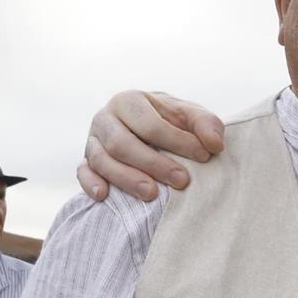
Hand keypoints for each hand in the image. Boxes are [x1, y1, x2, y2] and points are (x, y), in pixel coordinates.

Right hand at [76, 91, 224, 202]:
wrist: (147, 128)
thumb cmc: (170, 122)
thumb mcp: (189, 116)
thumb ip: (206, 124)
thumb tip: (215, 144)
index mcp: (129, 101)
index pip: (150, 123)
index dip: (177, 141)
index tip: (204, 156)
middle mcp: (106, 118)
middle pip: (122, 143)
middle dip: (153, 164)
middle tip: (182, 181)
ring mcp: (92, 141)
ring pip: (101, 160)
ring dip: (126, 179)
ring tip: (152, 194)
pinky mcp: (85, 162)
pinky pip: (82, 173)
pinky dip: (90, 184)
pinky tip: (104, 196)